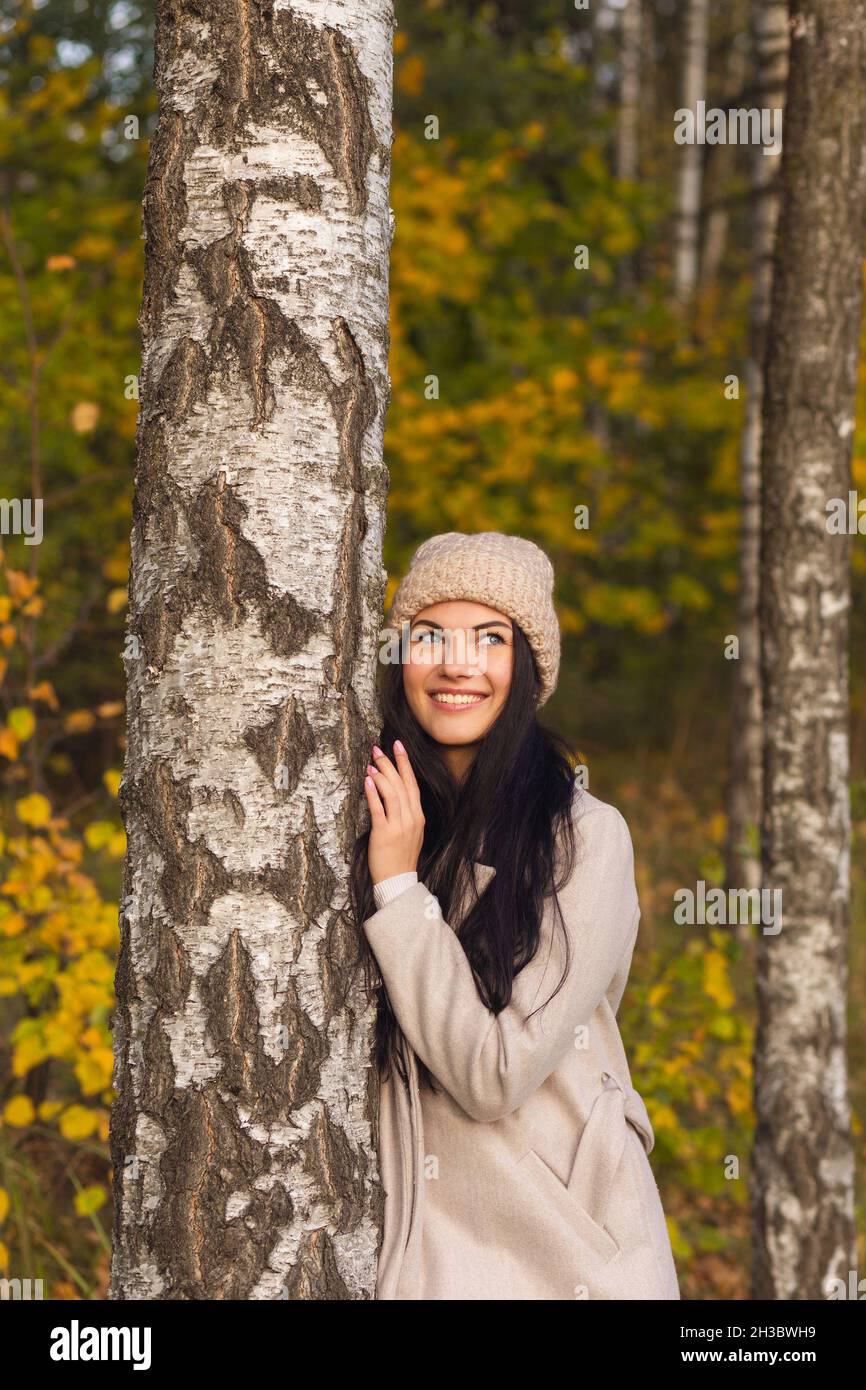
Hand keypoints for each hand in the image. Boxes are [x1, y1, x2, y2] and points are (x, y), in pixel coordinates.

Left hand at [364, 740, 424, 884]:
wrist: (398, 881)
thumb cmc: (400, 857)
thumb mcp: (410, 833)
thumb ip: (405, 814)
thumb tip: (392, 794)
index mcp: (418, 816)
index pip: (412, 784)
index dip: (405, 763)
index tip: (398, 746)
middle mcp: (411, 818)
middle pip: (402, 784)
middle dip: (390, 763)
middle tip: (378, 749)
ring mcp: (399, 826)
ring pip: (392, 793)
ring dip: (382, 774)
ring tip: (371, 762)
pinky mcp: (385, 834)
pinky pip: (379, 809)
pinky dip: (373, 793)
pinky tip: (368, 780)